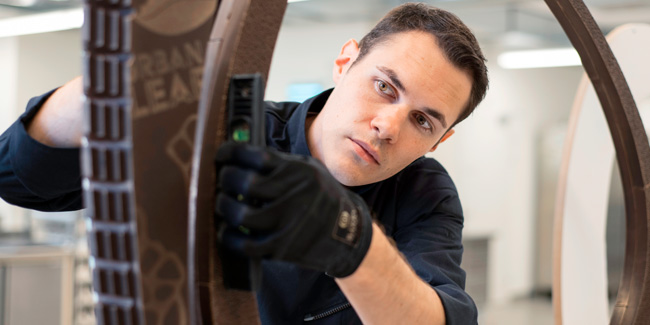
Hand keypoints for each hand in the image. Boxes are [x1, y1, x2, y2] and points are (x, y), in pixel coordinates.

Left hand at [215, 142, 372, 276]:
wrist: (349, 235)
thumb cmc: (322, 197)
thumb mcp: (310, 171)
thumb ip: (280, 164)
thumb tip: (239, 157)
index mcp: (298, 171)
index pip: (256, 155)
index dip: (231, 153)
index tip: (221, 155)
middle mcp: (294, 194)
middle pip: (244, 182)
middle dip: (225, 178)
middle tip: (222, 179)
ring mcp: (288, 223)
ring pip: (240, 214)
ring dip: (224, 206)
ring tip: (223, 202)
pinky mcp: (282, 248)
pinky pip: (245, 244)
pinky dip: (228, 237)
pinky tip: (227, 230)